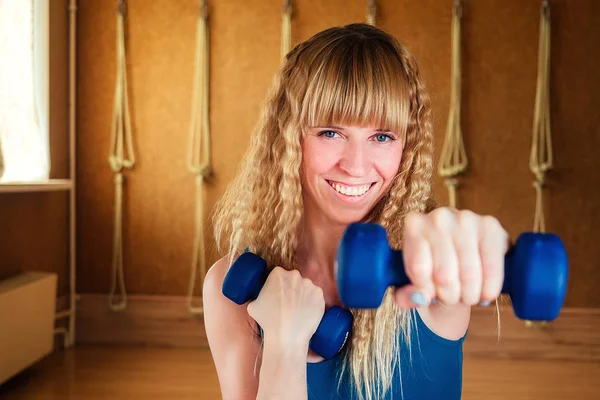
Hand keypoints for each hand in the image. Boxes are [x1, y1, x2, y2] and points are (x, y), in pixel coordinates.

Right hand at [247, 267, 324, 347]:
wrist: (286, 336)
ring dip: (302, 295)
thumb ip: (257, 296)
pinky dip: (312, 303)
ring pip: (305, 287)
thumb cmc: (268, 321)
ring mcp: (309, 284)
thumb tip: (259, 298)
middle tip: (287, 303)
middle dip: (291, 288)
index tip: (277, 294)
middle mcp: (295, 275)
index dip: (277, 285)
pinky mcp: (320, 295)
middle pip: (293, 279)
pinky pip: (316, 296)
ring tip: (297, 310)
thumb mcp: (253, 305)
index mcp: (278, 273)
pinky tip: (306, 312)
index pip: (278, 274)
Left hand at [395, 207, 509, 307]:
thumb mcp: (414, 283)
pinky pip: (492, 268)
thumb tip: (419, 298)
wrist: (461, 256)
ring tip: (467, 296)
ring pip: (469, 273)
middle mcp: (438, 216)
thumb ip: (407, 295)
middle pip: (444, 274)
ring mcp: (466, 218)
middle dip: (449, 296)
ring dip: (469, 295)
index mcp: (414, 225)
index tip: (429, 296)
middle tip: (451, 298)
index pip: (418, 269)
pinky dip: (489, 288)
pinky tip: (485, 294)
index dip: (426, 291)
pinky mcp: (491, 226)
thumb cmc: (433, 269)